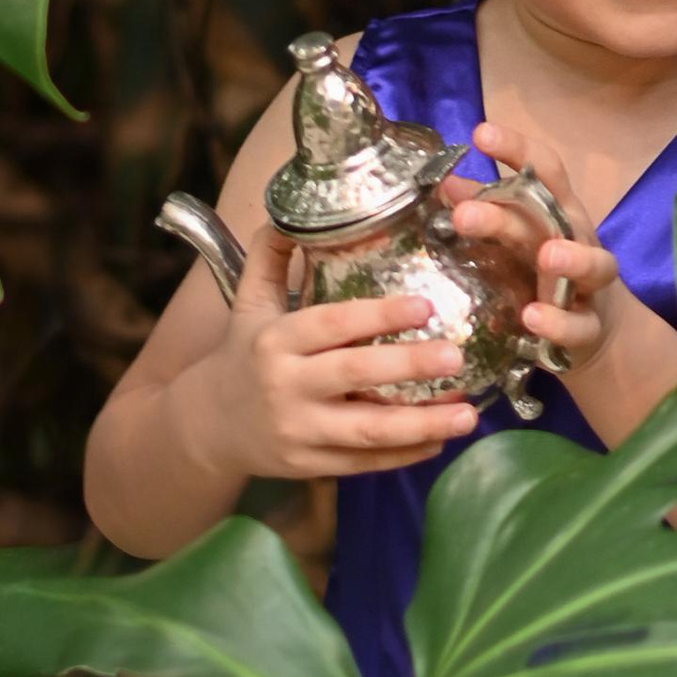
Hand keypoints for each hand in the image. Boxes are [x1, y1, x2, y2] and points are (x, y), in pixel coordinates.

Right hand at [187, 219, 483, 480]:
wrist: (206, 425)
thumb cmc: (243, 354)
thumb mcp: (248, 302)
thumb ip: (270, 256)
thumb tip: (294, 211)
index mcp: (275, 339)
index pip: (331, 323)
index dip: (378, 315)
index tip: (425, 305)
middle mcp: (286, 385)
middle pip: (355, 375)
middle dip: (410, 367)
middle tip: (457, 355)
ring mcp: (299, 430)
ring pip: (368, 430)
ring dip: (422, 424)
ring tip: (470, 414)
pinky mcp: (310, 465)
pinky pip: (365, 462)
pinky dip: (406, 455)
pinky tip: (442, 439)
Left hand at [445, 118, 619, 371]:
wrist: (594, 331)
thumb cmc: (549, 270)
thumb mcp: (519, 235)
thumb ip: (486, 208)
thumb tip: (445, 183)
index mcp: (557, 211)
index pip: (543, 170)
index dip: (516, 149)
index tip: (480, 134)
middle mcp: (577, 239)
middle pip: (550, 217)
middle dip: (507, 214)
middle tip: (464, 216)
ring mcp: (590, 284)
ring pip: (591, 264)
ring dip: (571, 259)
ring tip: (547, 256)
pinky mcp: (589, 326)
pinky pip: (579, 325)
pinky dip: (558, 322)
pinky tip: (533, 319)